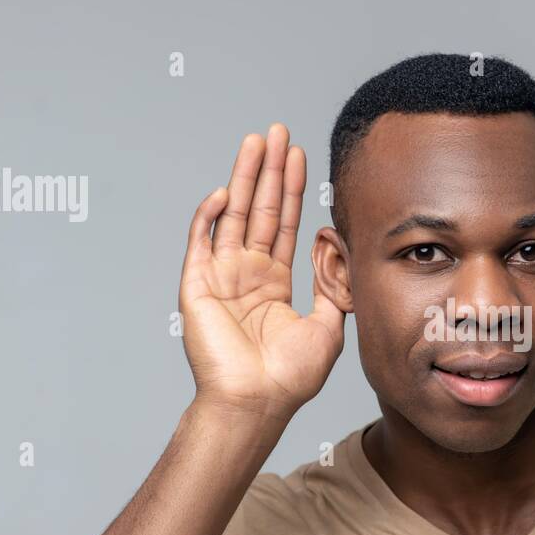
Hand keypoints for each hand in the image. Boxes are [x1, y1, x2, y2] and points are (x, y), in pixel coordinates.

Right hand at [178, 126, 344, 419]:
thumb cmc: (291, 377)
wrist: (257, 401)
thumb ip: (334, 287)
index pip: (283, 225)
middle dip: (269, 171)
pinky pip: (201, 241)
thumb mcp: (329, 326)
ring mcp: (220, 277)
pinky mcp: (197, 285)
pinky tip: (226, 191)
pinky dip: (210, 215)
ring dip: (244, 177)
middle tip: (277, 133)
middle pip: (259, 209)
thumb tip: (337, 248)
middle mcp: (246, 275)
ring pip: (233, 215)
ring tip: (255, 141)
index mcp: (273, 284)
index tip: (301, 157)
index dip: (292, 191)